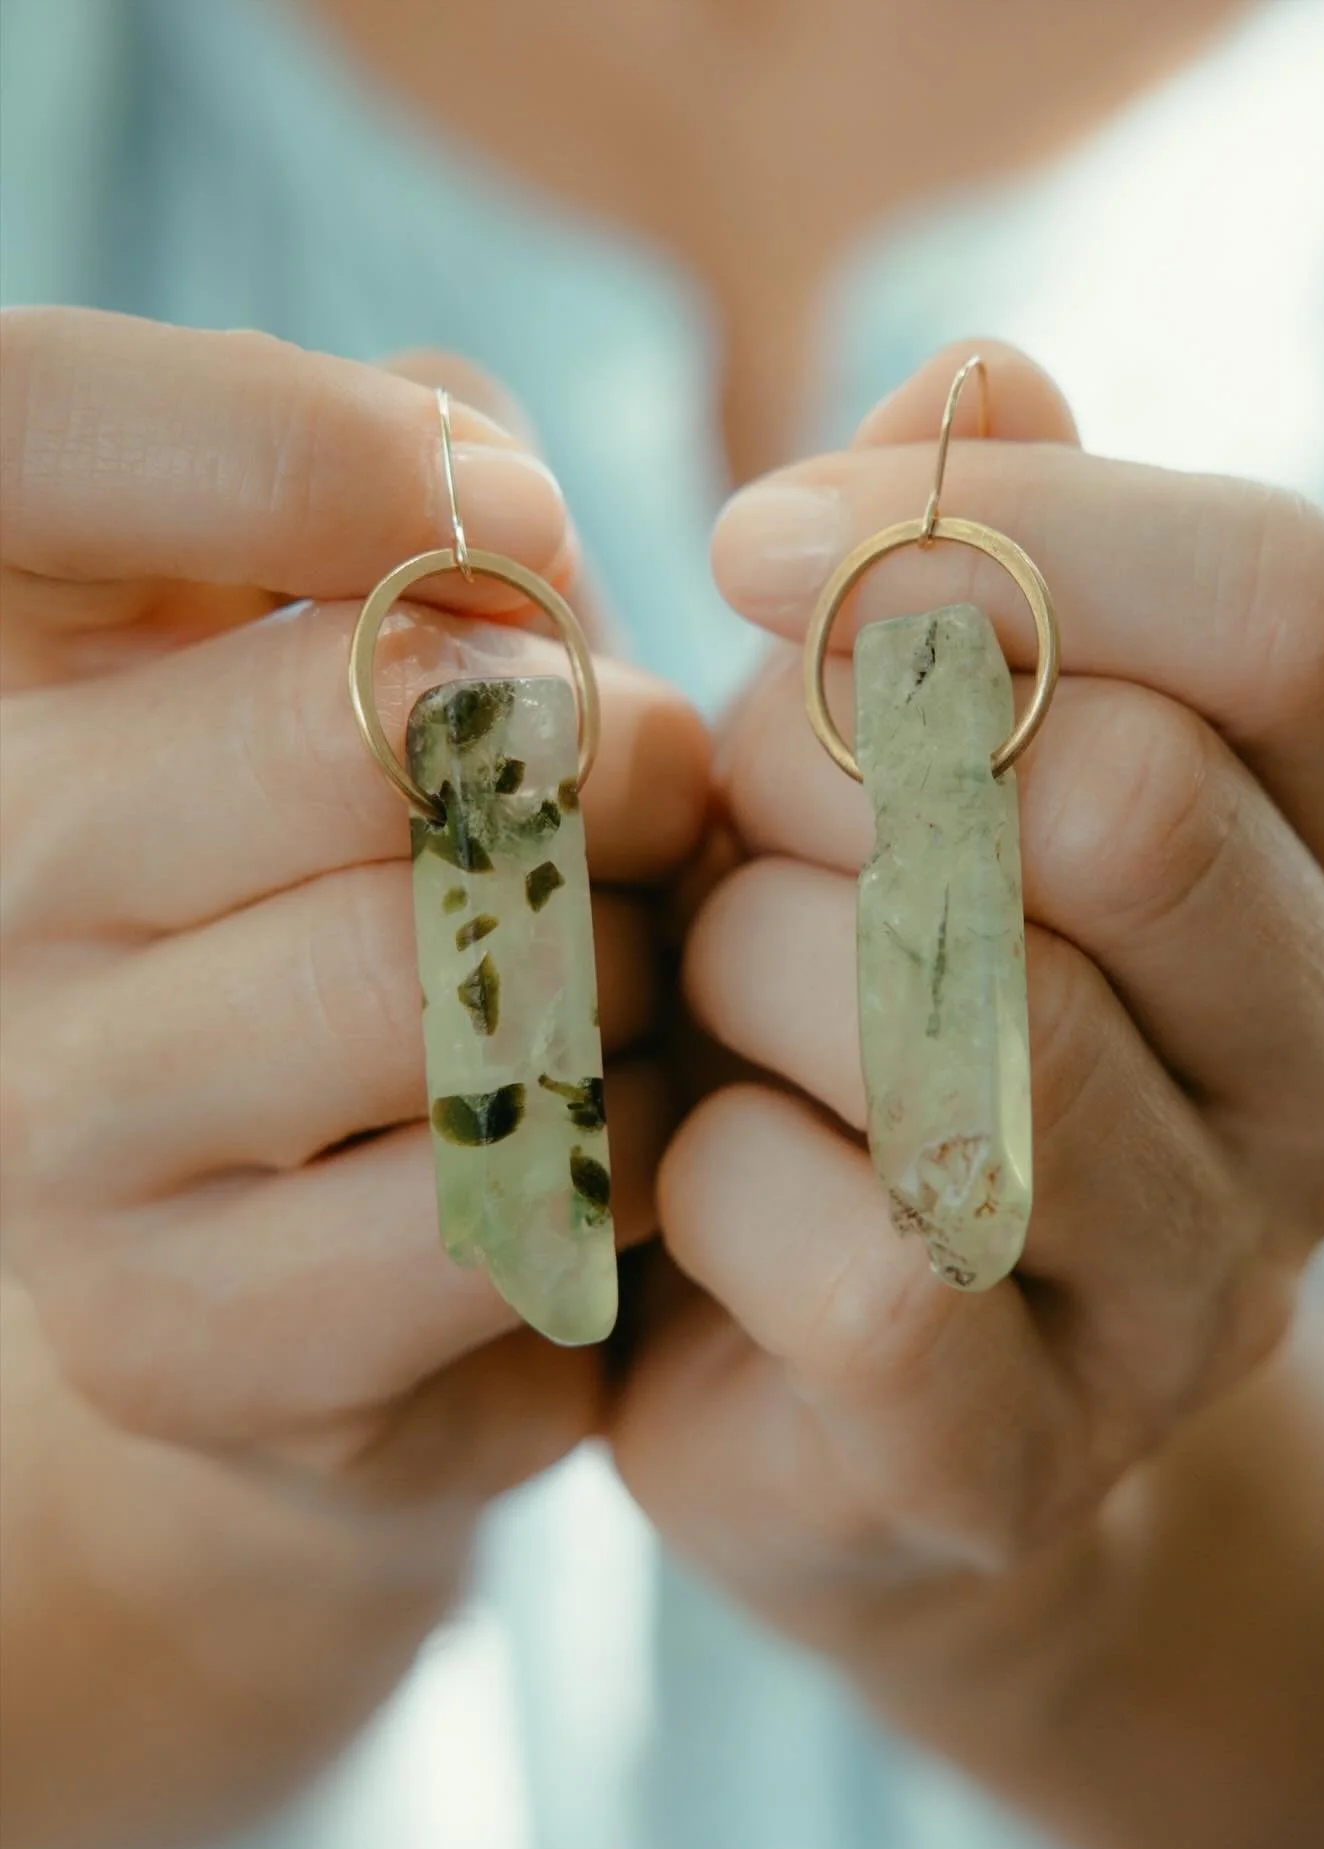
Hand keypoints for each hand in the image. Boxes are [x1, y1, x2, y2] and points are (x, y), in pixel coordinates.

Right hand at [0, 310, 707, 1848]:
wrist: (399, 1227)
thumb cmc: (458, 881)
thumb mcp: (449, 645)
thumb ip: (449, 500)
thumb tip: (490, 500)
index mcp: (24, 663)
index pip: (32, 426)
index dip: (290, 436)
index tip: (518, 528)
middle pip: (337, 731)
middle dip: (589, 758)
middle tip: (653, 800)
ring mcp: (42, 1127)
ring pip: (416, 981)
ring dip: (611, 973)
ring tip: (627, 982)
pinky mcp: (165, 1339)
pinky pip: (469, 1210)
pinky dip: (605, 1161)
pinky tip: (598, 1139)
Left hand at [611, 341, 1323, 1708]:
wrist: (823, 1353)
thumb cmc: (847, 987)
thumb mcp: (898, 753)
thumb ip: (960, 569)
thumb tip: (981, 365)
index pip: (1290, 603)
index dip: (1002, 528)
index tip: (746, 543)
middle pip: (1127, 801)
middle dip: (842, 760)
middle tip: (721, 794)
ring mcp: (1208, 1295)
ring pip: (981, 1033)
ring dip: (759, 966)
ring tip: (704, 984)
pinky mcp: (1030, 1461)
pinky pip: (863, 1273)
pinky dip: (710, 1184)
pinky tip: (690, 1170)